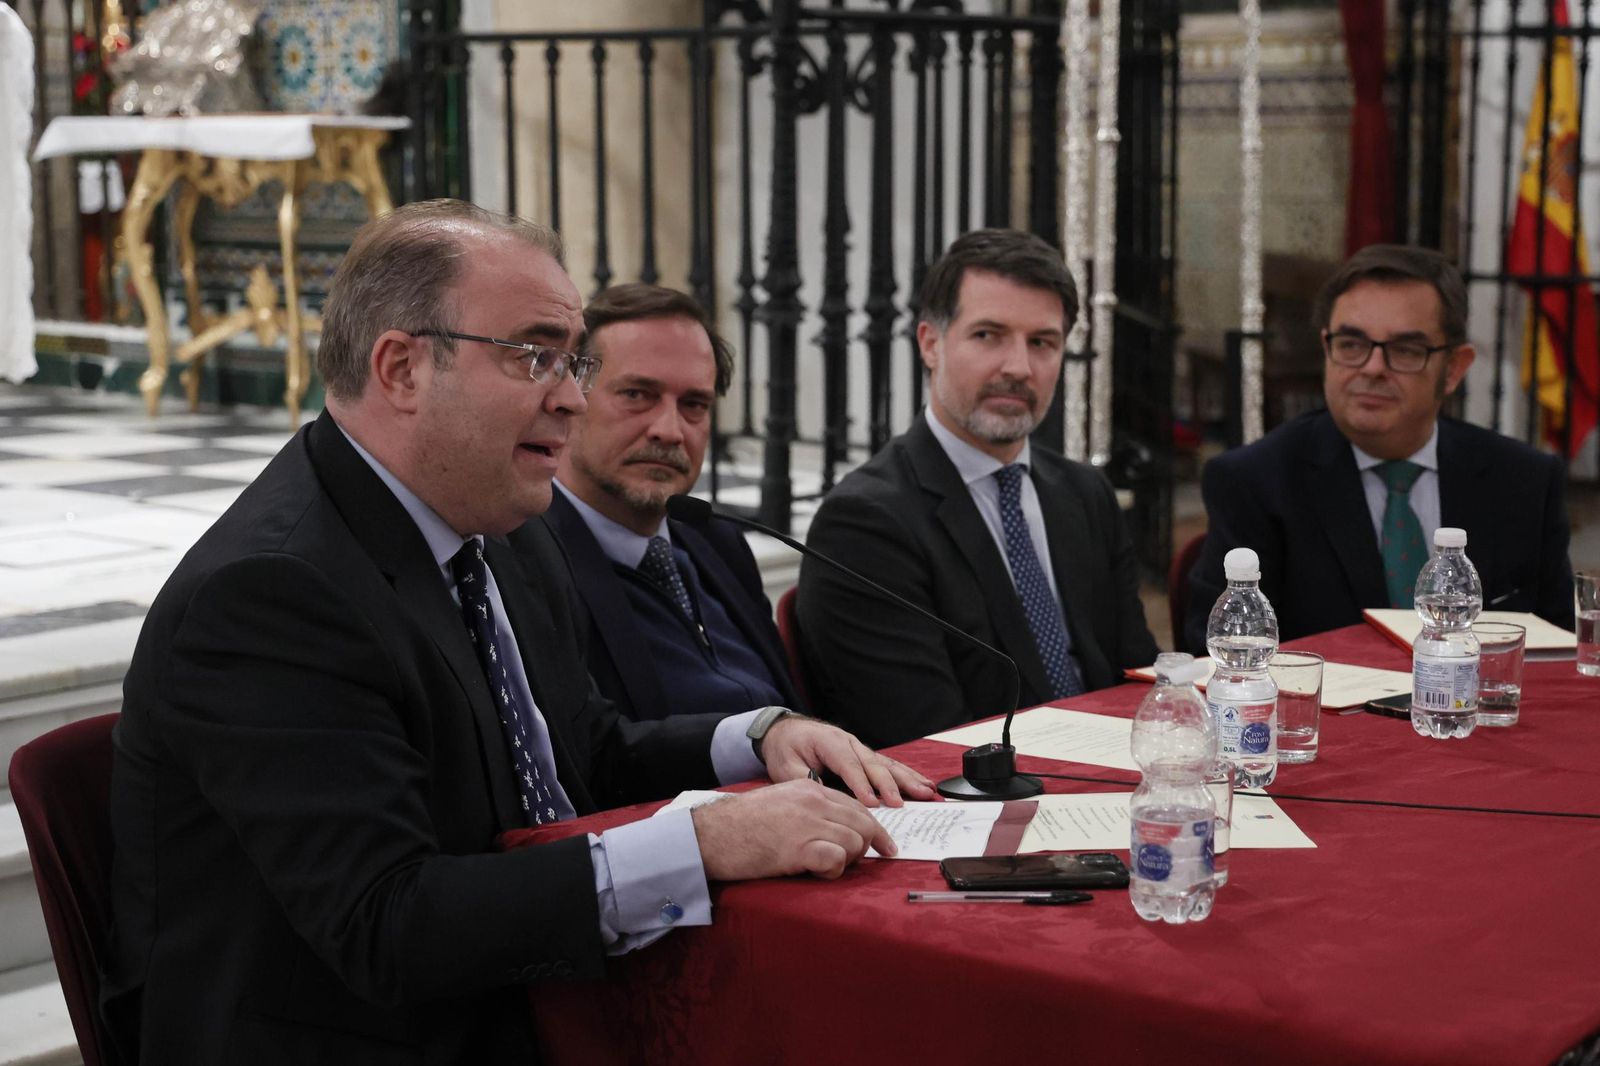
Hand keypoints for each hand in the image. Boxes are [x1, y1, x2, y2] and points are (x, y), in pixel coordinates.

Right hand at [691, 779, 895, 880]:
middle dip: (866, 847)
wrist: (712, 834)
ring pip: (856, 842)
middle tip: (855, 863)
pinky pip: (837, 860)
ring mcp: (807, 824)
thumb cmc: (741, 825)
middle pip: (863, 824)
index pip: (856, 806)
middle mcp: (813, 801)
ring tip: (822, 867)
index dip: (874, 829)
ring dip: (846, 860)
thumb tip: (838, 830)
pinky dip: (833, 871)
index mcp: (809, 788)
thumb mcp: (781, 804)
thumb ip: (810, 811)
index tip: (885, 846)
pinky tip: (816, 872)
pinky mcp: (799, 849)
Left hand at [760, 716, 937, 807]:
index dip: (861, 785)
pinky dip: (908, 776)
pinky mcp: (865, 756)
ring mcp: (860, 748)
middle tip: (901, 804)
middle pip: (874, 765)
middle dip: (889, 785)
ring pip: (888, 765)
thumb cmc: (786, 749)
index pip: (849, 765)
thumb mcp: (786, 766)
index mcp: (830, 742)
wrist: (786, 731)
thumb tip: (825, 794)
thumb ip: (804, 780)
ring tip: (927, 793)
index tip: (872, 804)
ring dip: (908, 780)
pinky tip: (925, 785)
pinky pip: (890, 766)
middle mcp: (850, 743)